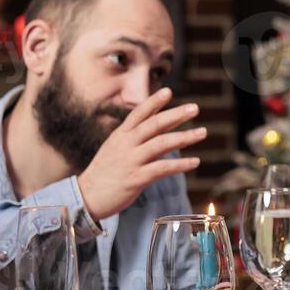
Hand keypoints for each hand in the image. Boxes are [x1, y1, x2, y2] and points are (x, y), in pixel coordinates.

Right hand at [78, 88, 204, 221]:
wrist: (86, 198)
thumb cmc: (106, 172)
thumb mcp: (116, 148)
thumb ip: (136, 136)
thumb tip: (159, 124)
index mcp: (120, 135)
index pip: (138, 114)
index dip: (153, 102)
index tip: (169, 91)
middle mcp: (125, 145)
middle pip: (153, 125)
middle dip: (175, 115)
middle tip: (195, 108)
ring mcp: (130, 161)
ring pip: (160, 144)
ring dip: (184, 137)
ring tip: (203, 132)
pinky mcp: (135, 179)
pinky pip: (162, 169)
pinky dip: (180, 164)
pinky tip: (195, 162)